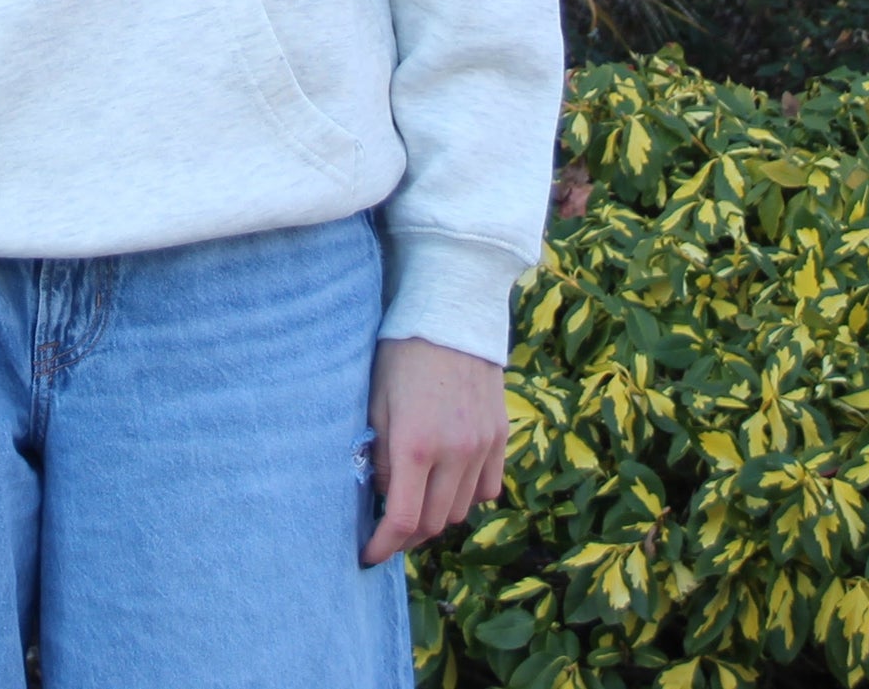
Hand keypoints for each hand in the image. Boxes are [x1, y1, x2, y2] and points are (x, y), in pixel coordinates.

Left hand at [361, 336, 507, 565]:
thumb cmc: (401, 352)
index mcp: (415, 444)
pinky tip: (447, 481)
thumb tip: (380, 494)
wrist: (450, 313)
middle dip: (408, 534)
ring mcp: (482, 446)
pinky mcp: (499, 437)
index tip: (369, 555)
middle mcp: (454, 452)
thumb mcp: (376, 400)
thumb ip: (378, 453)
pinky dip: (466, 495)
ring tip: (415, 503)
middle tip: (388, 528)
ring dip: (436, 516)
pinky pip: (486, 489)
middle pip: (434, 523)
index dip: (384, 546)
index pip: (404, 519)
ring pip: (461, 510)